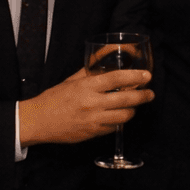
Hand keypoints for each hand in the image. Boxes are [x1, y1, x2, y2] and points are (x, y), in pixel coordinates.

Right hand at [19, 67, 152, 145]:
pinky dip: (119, 122)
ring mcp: (94, 120)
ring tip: (134, 106)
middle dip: (143, 96)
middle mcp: (92, 103)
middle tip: (150, 93)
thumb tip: (106, 55)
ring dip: (133, 110)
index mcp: (87, 87)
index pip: (117, 78)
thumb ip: (90, 69)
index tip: (146, 76)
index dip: (135, 77)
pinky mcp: (93, 133)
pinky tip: (118, 116)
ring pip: (124, 116)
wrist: (38, 121)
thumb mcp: (72, 80)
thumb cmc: (55, 98)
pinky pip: (114, 128)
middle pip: (126, 99)